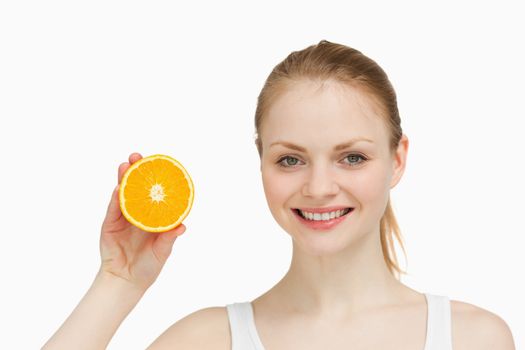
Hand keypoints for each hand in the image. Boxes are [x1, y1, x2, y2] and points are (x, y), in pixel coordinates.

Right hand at [98, 152, 185, 291]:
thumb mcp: (162, 252)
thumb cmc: (148, 267)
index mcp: (153, 216)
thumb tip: (182, 226)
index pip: (154, 193)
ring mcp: (123, 217)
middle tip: (138, 156)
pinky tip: (118, 187)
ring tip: (126, 164)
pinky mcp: (110, 225)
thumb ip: (168, 239)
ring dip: (124, 178)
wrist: (127, 282)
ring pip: (123, 193)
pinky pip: (113, 209)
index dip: (156, 178)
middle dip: (137, 171)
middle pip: (137, 187)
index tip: (160, 163)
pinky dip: (116, 198)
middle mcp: (138, 213)